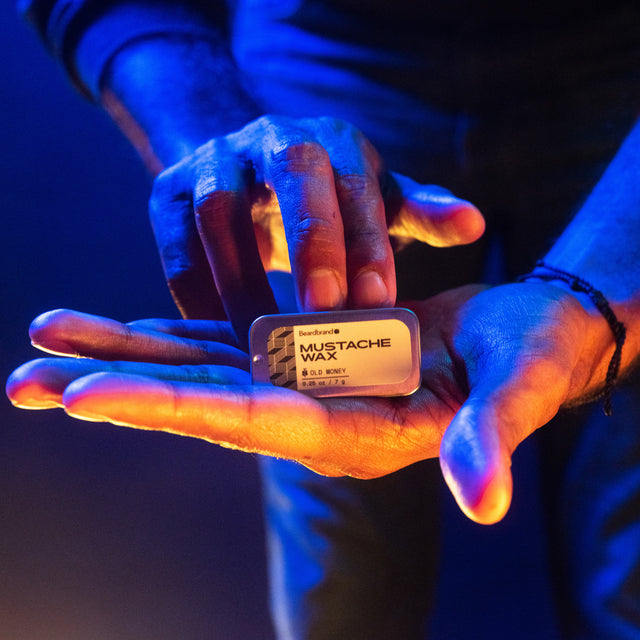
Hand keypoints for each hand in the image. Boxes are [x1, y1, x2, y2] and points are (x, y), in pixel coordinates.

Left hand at [7, 281, 611, 523]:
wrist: (528, 335)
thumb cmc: (530, 357)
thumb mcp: (517, 388)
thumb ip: (489, 438)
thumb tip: (482, 499)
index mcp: (357, 430)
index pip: (250, 419)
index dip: (170, 405)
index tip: (87, 393)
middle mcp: (314, 414)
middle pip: (199, 404)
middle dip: (114, 390)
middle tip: (25, 382)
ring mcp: (301, 383)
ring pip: (195, 371)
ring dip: (120, 357)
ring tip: (44, 341)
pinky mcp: (299, 353)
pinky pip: (219, 345)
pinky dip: (162, 335)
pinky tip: (111, 327)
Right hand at [151, 114, 483, 342]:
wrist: (248, 167)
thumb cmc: (328, 195)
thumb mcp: (376, 198)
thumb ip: (418, 211)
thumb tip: (473, 225)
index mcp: (332, 141)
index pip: (356, 181)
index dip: (367, 241)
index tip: (378, 304)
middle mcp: (273, 139)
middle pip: (292, 176)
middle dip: (312, 243)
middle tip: (325, 313)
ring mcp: (214, 160)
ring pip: (220, 210)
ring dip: (242, 278)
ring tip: (265, 341)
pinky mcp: (168, 191)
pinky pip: (173, 243)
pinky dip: (194, 290)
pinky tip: (217, 334)